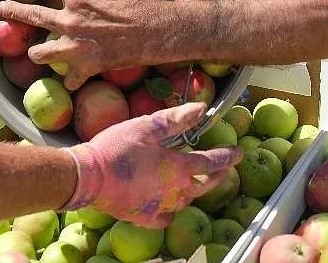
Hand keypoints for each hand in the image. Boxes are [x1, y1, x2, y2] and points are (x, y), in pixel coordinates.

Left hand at [0, 0, 185, 87]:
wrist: (158, 31)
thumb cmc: (140, 0)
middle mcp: (70, 21)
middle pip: (34, 16)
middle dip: (15, 10)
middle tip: (2, 8)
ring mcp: (76, 45)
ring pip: (44, 53)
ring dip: (39, 53)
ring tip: (34, 52)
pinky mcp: (87, 65)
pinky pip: (72, 78)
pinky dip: (71, 80)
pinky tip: (68, 82)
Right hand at [64, 102, 241, 226]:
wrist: (87, 177)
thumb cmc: (117, 147)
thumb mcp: (146, 127)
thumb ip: (175, 119)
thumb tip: (201, 109)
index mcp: (178, 167)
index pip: (211, 162)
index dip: (227, 156)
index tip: (239, 152)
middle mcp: (175, 191)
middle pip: (204, 185)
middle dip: (217, 175)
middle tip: (224, 168)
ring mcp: (161, 207)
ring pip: (187, 201)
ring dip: (195, 190)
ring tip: (196, 182)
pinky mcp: (144, 217)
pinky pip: (166, 217)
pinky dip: (172, 210)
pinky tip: (170, 205)